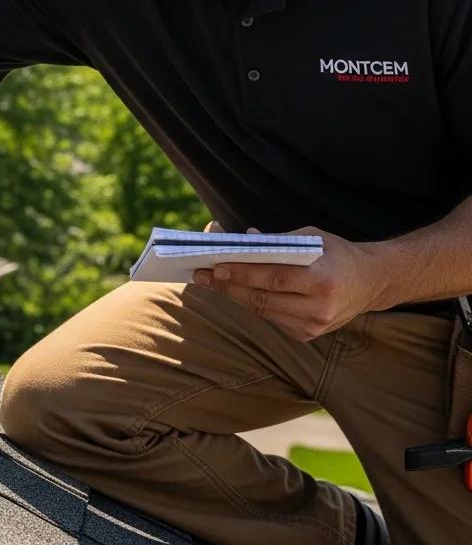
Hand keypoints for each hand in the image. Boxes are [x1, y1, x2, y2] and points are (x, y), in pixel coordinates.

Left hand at [192, 225, 387, 340]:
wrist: (372, 283)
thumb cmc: (337, 253)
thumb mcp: (312, 237)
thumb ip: (277, 241)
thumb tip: (241, 239)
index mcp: (323, 280)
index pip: (273, 278)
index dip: (242, 273)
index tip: (216, 265)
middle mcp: (319, 308)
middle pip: (262, 298)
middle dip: (228, 286)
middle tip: (201, 274)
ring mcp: (314, 326)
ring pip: (262, 311)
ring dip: (234, 295)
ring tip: (210, 281)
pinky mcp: (308, 335)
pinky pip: (271, 318)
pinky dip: (251, 303)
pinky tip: (234, 291)